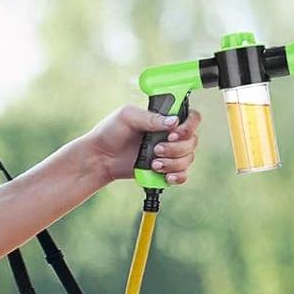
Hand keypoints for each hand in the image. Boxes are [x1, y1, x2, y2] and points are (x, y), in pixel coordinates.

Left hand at [86, 104, 203, 185]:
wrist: (100, 158)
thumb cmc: (110, 132)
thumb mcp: (127, 116)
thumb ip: (151, 117)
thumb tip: (174, 122)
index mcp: (165, 118)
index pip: (192, 118)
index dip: (188, 127)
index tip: (173, 134)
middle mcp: (171, 135)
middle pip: (193, 141)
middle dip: (176, 148)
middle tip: (156, 149)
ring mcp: (170, 153)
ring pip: (188, 159)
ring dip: (173, 163)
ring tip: (153, 164)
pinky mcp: (166, 169)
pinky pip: (183, 175)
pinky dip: (177, 176)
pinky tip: (165, 176)